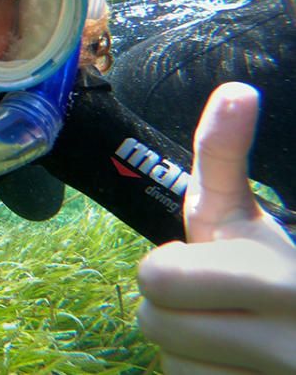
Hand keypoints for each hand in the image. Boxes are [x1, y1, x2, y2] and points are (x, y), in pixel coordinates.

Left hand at [137, 83, 295, 373]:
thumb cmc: (269, 269)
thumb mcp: (242, 214)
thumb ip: (225, 156)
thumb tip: (236, 89)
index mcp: (278, 283)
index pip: (155, 278)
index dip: (169, 269)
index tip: (206, 267)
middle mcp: (286, 347)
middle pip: (154, 322)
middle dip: (172, 308)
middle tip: (211, 302)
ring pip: (169, 363)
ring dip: (187, 348)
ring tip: (227, 335)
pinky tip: (231, 364)